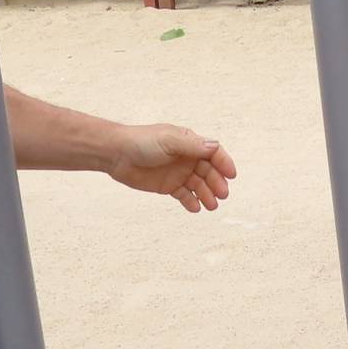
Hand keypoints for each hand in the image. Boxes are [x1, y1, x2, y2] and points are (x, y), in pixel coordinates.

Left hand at [105, 124, 235, 211]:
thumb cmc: (142, 141)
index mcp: (189, 143)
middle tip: (221, 195)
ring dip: (207, 195)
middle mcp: (187, 158)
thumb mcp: (169, 140)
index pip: (213, 153)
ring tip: (211, 206)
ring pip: (198, 185)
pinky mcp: (168, 186)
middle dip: (217, 183)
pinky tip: (196, 208)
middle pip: (208, 172)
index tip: (231, 176)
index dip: (224, 163)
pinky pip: (184, 195)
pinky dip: (191, 202)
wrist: (117, 154)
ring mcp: (178, 173)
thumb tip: (214, 147)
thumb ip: (192, 145)